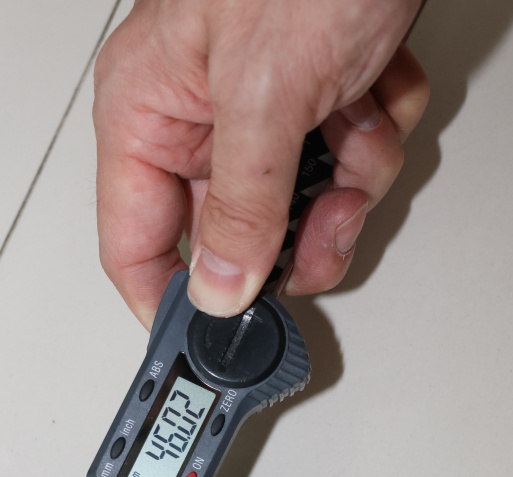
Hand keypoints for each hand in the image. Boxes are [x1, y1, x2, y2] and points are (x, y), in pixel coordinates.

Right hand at [93, 0, 428, 327]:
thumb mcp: (264, 95)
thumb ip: (239, 208)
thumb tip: (219, 291)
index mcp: (149, 113)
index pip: (135, 246)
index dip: (172, 305)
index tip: (209, 349)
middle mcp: (199, 117)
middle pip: (234, 235)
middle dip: (295, 236)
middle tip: (325, 231)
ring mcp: (262, 107)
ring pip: (300, 205)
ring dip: (348, 182)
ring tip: (360, 131)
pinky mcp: (317, 94)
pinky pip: (345, 160)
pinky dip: (376, 136)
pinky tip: (377, 91)